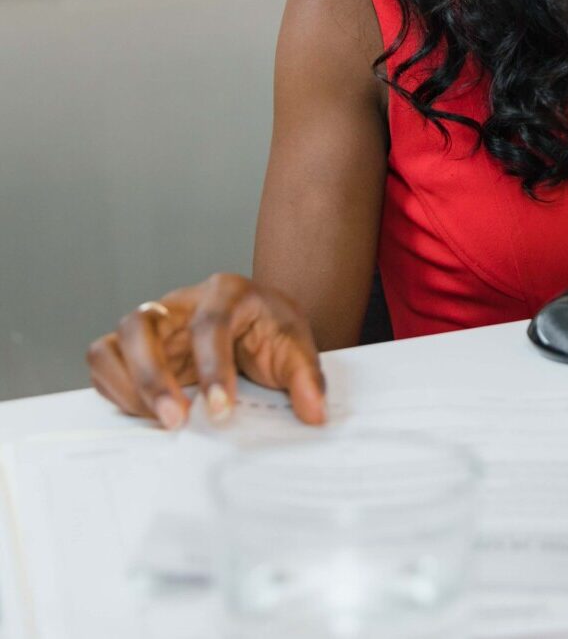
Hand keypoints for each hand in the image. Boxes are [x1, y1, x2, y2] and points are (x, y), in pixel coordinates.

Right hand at [85, 273, 327, 429]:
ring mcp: (153, 322)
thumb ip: (307, 378)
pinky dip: (115, 389)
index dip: (212, 367)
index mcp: (226, 292)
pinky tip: (145, 414)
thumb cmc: (270, 331)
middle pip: (143, 324)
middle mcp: (180, 301)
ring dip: (129, 385)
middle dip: (153, 377)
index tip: (221, 410)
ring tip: (159, 422)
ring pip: (115, 341)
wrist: (255, 324)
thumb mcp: (296, 348)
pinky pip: (104, 361)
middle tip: (176, 420)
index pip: (210, 323)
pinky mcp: (132, 346)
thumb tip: (314, 413)